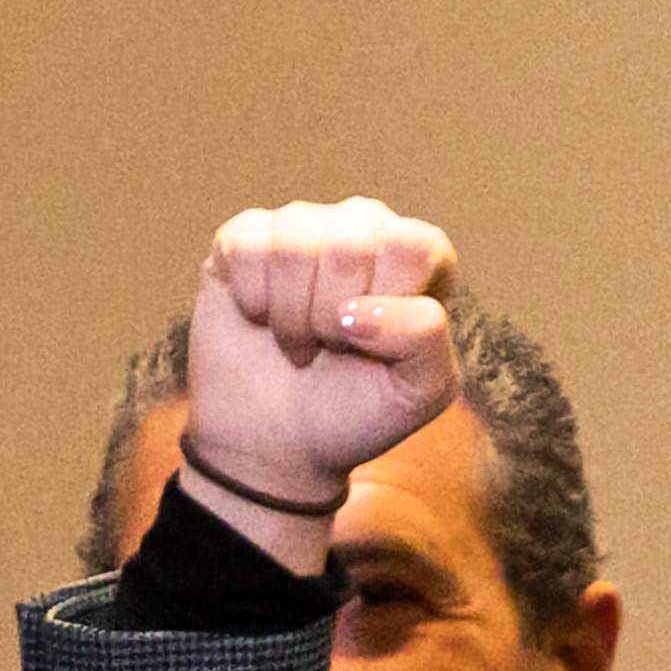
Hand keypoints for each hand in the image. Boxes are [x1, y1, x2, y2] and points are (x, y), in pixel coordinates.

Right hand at [169, 196, 462, 560]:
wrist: (276, 443)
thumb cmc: (356, 411)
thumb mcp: (419, 391)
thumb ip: (425, 338)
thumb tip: (357, 308)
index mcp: (420, 253)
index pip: (409, 247)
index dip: (382, 306)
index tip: (369, 345)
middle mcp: (364, 227)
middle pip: (349, 242)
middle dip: (329, 315)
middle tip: (328, 346)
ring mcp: (302, 227)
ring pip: (294, 244)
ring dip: (289, 315)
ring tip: (298, 339)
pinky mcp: (245, 239)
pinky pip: (247, 248)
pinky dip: (251, 299)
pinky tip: (261, 319)